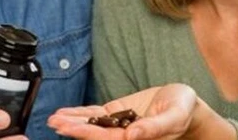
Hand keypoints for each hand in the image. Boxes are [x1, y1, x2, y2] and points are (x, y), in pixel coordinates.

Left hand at [47, 83, 234, 139]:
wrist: (182, 102)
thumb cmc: (183, 111)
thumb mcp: (174, 117)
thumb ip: (154, 127)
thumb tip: (133, 135)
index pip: (109, 139)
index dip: (88, 134)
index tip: (70, 129)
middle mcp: (125, 136)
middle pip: (95, 135)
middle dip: (74, 130)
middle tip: (55, 123)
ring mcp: (118, 126)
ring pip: (92, 125)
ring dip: (72, 122)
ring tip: (54, 119)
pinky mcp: (115, 114)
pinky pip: (95, 115)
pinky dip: (80, 114)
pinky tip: (65, 114)